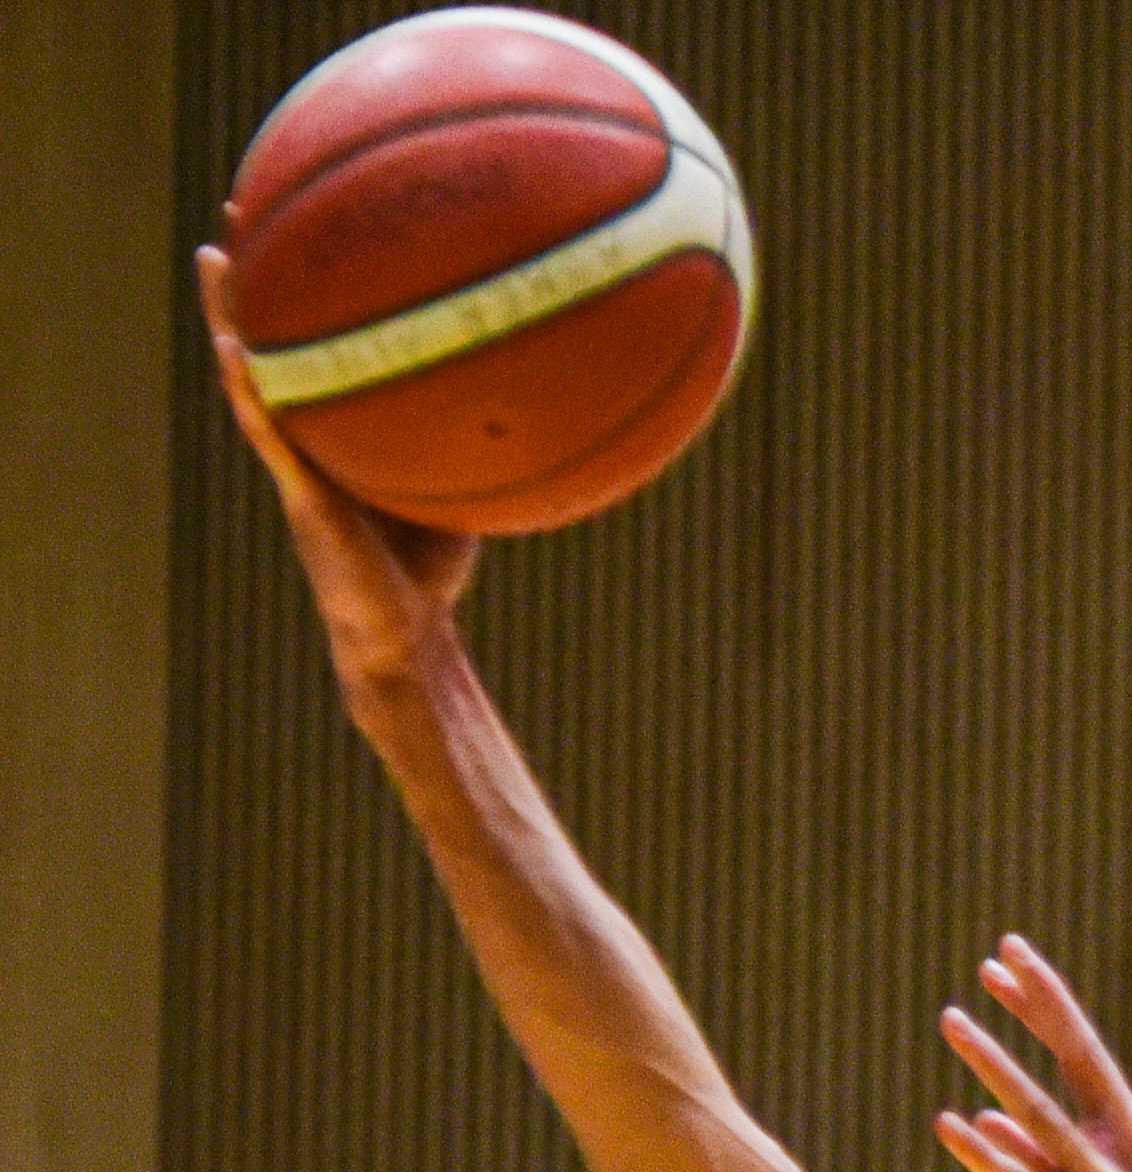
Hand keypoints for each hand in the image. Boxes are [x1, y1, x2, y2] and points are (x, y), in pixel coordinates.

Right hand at [196, 247, 478, 702]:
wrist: (405, 632)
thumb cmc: (433, 567)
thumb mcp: (465, 489)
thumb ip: (482, 445)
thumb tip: (542, 399)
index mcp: (342, 429)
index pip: (321, 345)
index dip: (313, 290)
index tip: (312, 222)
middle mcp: (311, 434)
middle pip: (278, 340)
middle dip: (262, 278)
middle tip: (248, 204)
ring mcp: (297, 461)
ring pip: (252, 373)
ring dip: (230, 315)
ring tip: (216, 254)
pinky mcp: (299, 494)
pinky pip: (267, 431)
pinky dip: (249, 388)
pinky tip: (233, 344)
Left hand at [936, 938, 1131, 1171]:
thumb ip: (1046, 1160)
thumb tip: (989, 1118)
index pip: (1087, 1055)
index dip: (1048, 1004)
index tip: (1011, 958)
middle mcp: (1126, 1158)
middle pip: (1076, 1063)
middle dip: (1035, 1006)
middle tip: (996, 958)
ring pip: (1041, 1116)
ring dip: (995, 1064)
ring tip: (953, 1020)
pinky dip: (988, 1156)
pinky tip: (951, 1125)